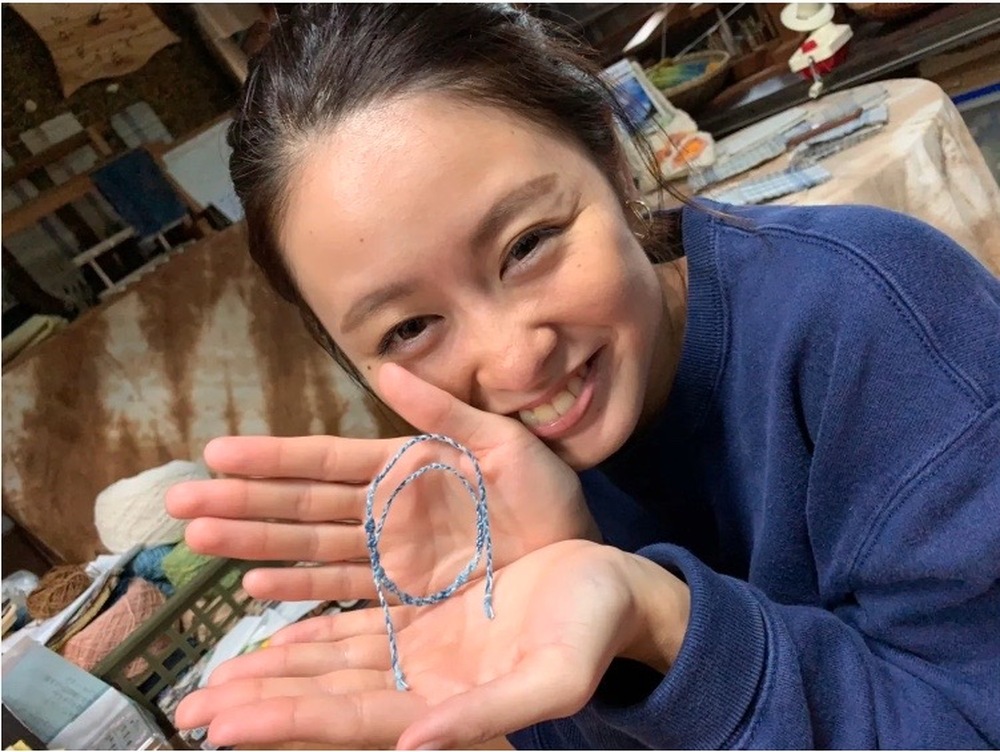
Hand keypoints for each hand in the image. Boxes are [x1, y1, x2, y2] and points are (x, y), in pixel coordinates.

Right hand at [166, 363, 598, 602]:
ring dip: (257, 546)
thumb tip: (385, 365)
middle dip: (243, 504)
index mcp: (406, 467)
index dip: (272, 458)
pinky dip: (301, 588)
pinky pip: (344, 590)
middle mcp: (387, 511)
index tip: (216, 452)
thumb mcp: (501, 440)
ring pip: (310, 547)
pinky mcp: (404, 596)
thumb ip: (443, 409)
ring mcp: (391, 555)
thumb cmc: (546, 493)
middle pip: (302, 506)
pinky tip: (259, 586)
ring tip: (203, 541)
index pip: (326, 461)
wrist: (580, 555)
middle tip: (179, 503)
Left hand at [173, 540, 689, 749]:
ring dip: (274, 671)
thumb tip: (413, 745)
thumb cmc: (594, 635)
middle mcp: (421, 687)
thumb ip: (485, 715)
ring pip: (332, 665)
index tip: (223, 724)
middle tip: (193, 707)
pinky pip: (358, 632)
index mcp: (445, 706)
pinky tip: (278, 633)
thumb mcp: (554, 677)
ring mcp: (421, 656)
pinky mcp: (427, 624)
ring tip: (217, 679)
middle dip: (260, 703)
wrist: (615, 597)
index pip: (348, 720)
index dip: (285, 722)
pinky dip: (315, 635)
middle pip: (325, 698)